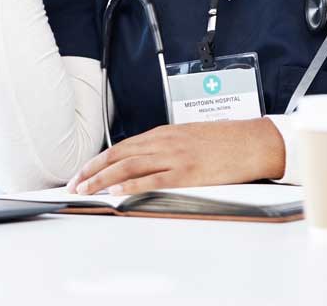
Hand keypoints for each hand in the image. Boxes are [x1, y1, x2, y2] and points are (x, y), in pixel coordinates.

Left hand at [67, 118, 285, 194]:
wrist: (251, 141)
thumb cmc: (224, 140)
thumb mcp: (188, 136)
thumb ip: (165, 146)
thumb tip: (144, 160)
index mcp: (163, 133)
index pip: (121, 146)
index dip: (98, 160)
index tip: (83, 171)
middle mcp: (164, 142)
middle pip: (118, 156)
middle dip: (92, 171)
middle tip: (74, 183)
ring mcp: (174, 157)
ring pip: (129, 167)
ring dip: (102, 180)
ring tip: (86, 190)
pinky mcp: (187, 173)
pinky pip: (153, 180)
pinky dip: (132, 187)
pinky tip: (116, 192)